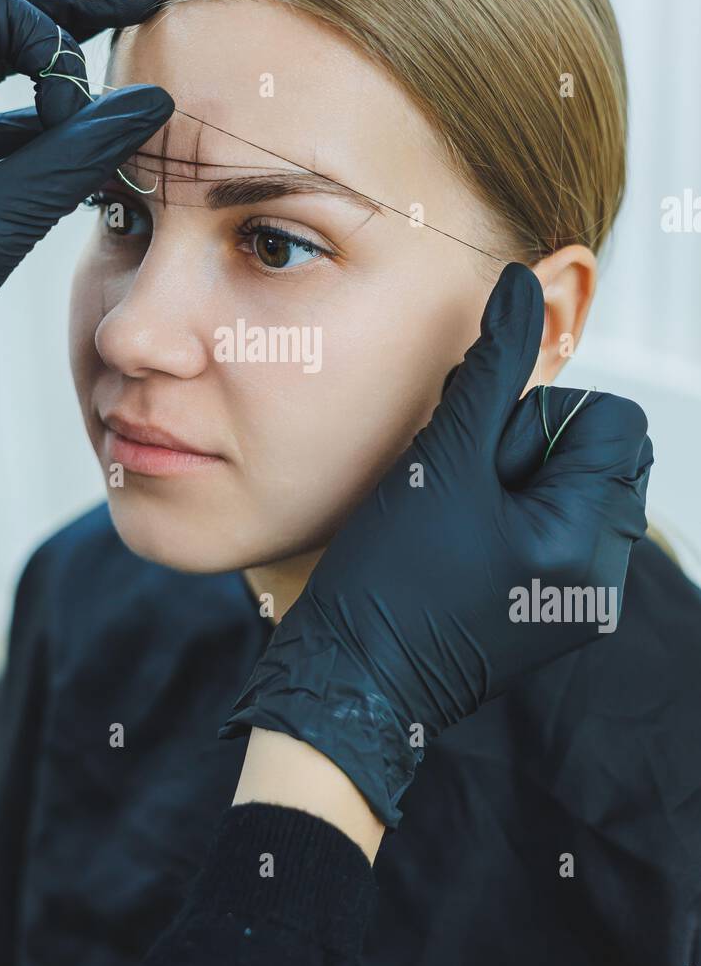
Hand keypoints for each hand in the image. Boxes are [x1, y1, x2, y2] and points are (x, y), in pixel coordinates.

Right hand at [219, 262, 653, 827]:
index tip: (480, 454)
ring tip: (458, 517)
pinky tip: (459, 543)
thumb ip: (491, 367)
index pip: (613, 420)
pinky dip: (512, 520)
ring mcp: (579, 601)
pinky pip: (553, 533)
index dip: (541, 416)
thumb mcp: (441, 460)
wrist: (352, 680)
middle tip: (467, 488)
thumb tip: (522, 284)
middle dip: (533, 449)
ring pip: (570, 490)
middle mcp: (601, 576)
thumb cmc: (389, 578)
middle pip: (597, 455)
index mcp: (588, 537)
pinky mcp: (551, 614)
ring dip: (519, 483)